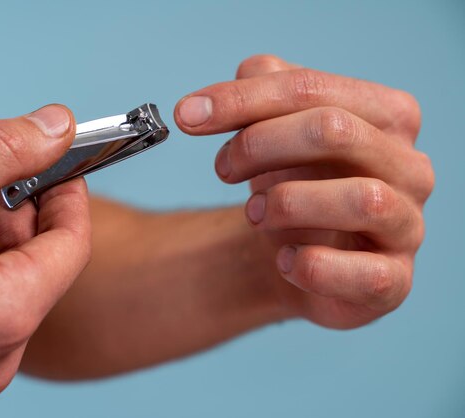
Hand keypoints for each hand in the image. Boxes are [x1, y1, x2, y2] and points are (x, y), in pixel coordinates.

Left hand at [174, 55, 433, 328]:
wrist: (301, 254)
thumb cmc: (293, 183)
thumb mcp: (271, 131)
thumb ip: (255, 96)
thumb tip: (224, 88)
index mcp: (385, 115)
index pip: (310, 89)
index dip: (241, 100)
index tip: (186, 115)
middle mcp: (409, 166)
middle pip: (332, 130)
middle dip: (258, 145)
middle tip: (221, 169)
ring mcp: (409, 225)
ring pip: (361, 199)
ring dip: (287, 203)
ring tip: (254, 213)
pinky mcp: (395, 279)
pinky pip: (363, 274)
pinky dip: (311, 266)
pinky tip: (283, 261)